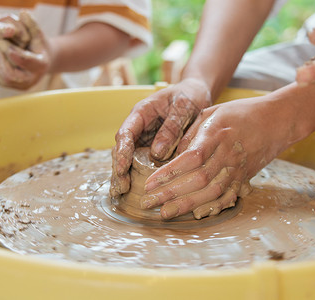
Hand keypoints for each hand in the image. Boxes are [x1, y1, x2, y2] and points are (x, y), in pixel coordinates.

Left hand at [0, 11, 49, 89]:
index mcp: (41, 65)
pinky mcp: (11, 86)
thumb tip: (23, 13)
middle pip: (10, 75)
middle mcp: (31, 79)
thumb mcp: (37, 33)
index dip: (11, 51)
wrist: (40, 61)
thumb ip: (31, 24)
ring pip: (1, 79)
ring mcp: (21, 85)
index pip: (25, 60)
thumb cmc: (38, 44)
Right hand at [110, 78, 211, 197]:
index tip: (122, 167)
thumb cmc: (189, 96)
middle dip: (119, 169)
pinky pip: (141, 164)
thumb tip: (156, 153)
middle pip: (122, 150)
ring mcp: (143, 140)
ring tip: (120, 194)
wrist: (196, 94)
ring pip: (128, 159)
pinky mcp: (151, 150)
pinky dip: (135, 177)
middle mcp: (138, 128)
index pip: (126, 133)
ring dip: (123, 176)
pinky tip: (131, 193)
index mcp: (141, 113)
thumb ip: (171, 127)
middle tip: (121, 188)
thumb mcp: (183, 107)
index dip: (122, 151)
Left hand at [140, 96, 294, 218]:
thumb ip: (191, 134)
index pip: (190, 158)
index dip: (169, 173)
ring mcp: (238, 168)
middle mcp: (227, 154)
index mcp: (217, 134)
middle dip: (171, 194)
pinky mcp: (245, 177)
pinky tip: (196, 215)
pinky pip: (228, 197)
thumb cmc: (240, 112)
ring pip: (212, 192)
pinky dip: (212, 207)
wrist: (276, 120)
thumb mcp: (212, 113)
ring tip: (165, 213)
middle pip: (198, 180)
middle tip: (148, 203)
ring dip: (187, 205)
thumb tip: (172, 156)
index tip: (149, 183)